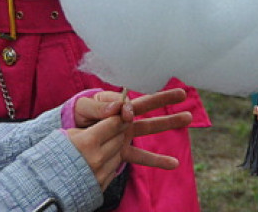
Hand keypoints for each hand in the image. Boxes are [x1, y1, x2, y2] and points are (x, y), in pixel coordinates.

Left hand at [68, 89, 191, 188]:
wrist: (68, 138)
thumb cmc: (77, 117)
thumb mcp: (82, 108)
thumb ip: (98, 107)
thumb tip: (117, 107)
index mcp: (113, 103)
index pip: (127, 104)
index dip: (128, 109)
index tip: (127, 115)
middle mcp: (123, 116)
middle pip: (146, 106)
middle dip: (164, 100)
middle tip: (182, 94)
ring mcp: (125, 134)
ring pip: (149, 128)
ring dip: (168, 123)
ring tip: (188, 118)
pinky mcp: (122, 151)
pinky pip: (142, 156)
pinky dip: (157, 160)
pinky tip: (174, 163)